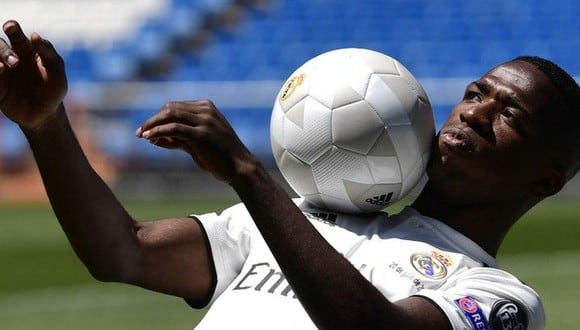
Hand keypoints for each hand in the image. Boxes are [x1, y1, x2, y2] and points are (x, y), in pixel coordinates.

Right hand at [0, 20, 66, 129]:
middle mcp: (9, 57)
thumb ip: (48, 53)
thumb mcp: (57, 71)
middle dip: (3, 49)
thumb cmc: (53, 89)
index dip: (11, 27)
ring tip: (4, 66)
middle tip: (15, 62)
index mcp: (24, 49)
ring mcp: (1, 72)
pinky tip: (0, 70)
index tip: (11, 27)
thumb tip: (34, 35)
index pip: (13, 32)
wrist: (48, 113)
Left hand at [136, 100, 256, 182]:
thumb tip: (154, 138)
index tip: (146, 130)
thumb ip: (179, 138)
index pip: (175, 107)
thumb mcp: (198, 143)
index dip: (158, 117)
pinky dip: (159, 131)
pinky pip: (174, 128)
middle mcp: (206, 110)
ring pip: (171, 115)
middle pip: (170, 108)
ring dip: (152, 124)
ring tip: (141, 135)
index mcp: (207, 107)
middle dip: (153, 120)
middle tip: (140, 132)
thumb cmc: (220, 158)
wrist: (239, 168)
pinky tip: (150, 138)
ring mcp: (205, 121)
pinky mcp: (202, 134)